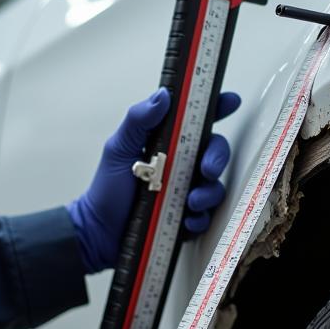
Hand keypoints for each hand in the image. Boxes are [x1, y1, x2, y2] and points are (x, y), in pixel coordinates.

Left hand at [67, 88, 241, 273]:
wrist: (100, 232)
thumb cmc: (107, 189)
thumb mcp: (118, 150)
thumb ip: (138, 121)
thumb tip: (162, 96)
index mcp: (166, 142)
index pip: (196, 120)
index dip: (216, 108)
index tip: (229, 101)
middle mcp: (180, 164)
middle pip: (214, 151)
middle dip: (217, 157)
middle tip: (207, 168)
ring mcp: (185, 190)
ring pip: (214, 185)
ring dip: (208, 192)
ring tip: (190, 201)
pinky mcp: (186, 216)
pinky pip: (205, 215)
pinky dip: (199, 218)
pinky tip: (187, 220)